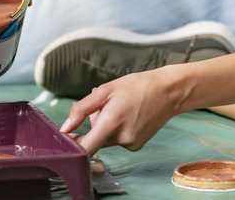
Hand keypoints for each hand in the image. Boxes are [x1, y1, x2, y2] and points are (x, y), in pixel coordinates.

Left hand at [59, 69, 175, 155]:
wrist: (168, 92)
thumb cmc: (137, 87)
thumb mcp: (105, 90)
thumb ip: (81, 110)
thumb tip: (65, 128)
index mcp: (111, 123)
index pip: (86, 148)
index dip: (73, 147)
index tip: (66, 141)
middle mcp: (122, 138)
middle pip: (95, 137)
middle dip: (95, 123)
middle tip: (107, 105)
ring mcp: (131, 144)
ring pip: (106, 137)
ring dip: (107, 126)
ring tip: (122, 107)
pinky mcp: (137, 145)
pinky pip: (118, 139)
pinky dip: (118, 129)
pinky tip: (129, 116)